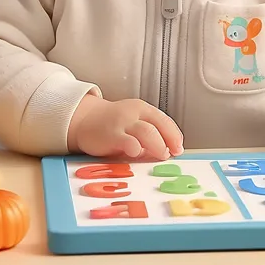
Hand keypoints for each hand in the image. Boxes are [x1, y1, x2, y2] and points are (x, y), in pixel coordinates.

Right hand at [68, 95, 183, 160]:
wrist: (85, 120)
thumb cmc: (113, 126)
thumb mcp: (133, 124)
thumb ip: (148, 135)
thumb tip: (167, 151)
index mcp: (142, 109)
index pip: (164, 120)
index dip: (174, 135)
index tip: (179, 148)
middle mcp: (133, 113)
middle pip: (157, 125)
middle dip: (168, 140)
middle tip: (171, 153)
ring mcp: (122, 122)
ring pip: (146, 131)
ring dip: (158, 145)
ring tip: (162, 155)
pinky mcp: (110, 134)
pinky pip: (127, 141)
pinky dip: (136, 148)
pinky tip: (137, 153)